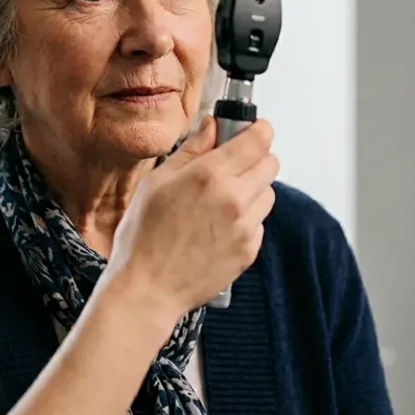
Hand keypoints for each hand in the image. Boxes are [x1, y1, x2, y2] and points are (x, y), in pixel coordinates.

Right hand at [103, 116, 278, 322]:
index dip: (260, 129)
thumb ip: (191, 149)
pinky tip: (219, 227)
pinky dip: (247, 219)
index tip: (254, 129)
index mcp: (211, 175)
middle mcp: (235, 199)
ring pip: (268, 194)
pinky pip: (259, 223)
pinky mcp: (249, 251)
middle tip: (234, 164)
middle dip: (256, 157)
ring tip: (222, 200)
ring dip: (253, 189)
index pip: (258, 139)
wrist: (147, 289)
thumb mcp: (157, 181)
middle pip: (271, 163)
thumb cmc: (143, 235)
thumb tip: (211, 125)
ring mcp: (246, 227)